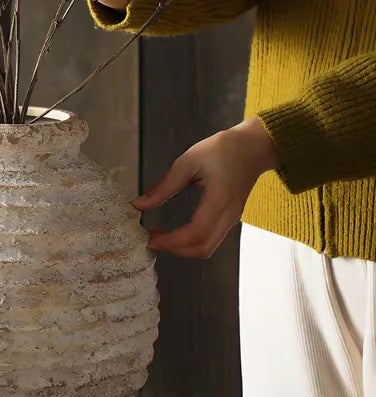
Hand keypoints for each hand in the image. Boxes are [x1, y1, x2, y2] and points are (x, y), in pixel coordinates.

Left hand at [132, 118, 280, 257]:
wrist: (255, 146)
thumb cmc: (225, 149)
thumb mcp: (189, 160)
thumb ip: (165, 185)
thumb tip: (140, 204)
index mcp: (220, 198)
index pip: (197, 232)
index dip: (172, 241)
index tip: (151, 239)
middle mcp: (229, 214)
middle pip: (203, 248)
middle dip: (175, 249)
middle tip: (151, 240)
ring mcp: (232, 218)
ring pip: (207, 247)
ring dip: (182, 248)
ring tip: (159, 236)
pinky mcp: (230, 218)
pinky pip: (211, 239)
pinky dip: (191, 241)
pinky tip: (174, 232)